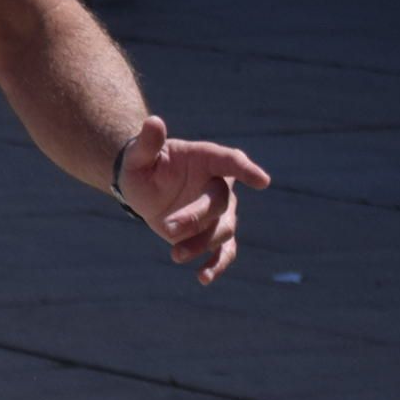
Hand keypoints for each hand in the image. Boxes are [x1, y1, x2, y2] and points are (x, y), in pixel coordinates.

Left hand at [115, 116, 271, 284]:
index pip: (231, 161)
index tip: (261, 181)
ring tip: (175, 255)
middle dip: (196, 216)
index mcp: (206, 159)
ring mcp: (219, 212)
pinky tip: (203, 278)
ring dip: (200, 243)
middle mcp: (219, 185)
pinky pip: (223, 252)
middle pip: (219, 202)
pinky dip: (216, 265)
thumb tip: (152, 121)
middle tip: (168, 227)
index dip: (246, 170)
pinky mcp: (212, 233)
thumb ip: (147, 142)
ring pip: (222, 230)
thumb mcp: (137, 155)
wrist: (141, 186)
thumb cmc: (141, 165)